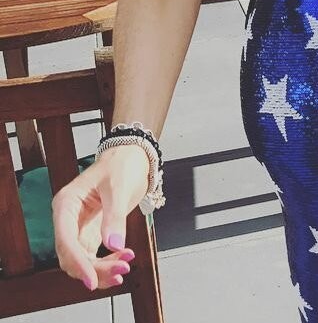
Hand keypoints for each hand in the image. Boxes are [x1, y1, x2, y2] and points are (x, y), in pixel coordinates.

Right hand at [52, 146, 142, 290]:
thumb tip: (114, 244)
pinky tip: (123, 260)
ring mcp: (78, 228)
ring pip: (82, 260)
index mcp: (66, 204)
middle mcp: (67, 219)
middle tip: (120, 272)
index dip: (78, 263)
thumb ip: (115, 216)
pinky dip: (106, 263)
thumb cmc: (122, 164)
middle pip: (72, 256)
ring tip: (125, 268)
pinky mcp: (91, 234)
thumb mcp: (119, 187)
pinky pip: (93, 257)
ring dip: (101, 270)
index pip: (66, 241)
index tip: (92, 280)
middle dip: (94, 269)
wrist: (133, 156)